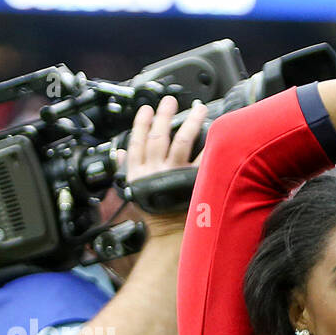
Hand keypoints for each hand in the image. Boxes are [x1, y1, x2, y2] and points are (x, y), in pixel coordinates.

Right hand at [116, 94, 208, 236]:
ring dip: (190, 122)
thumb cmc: (152, 214)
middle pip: (159, 136)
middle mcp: (155, 170)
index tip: (147, 109)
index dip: (142, 122)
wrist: (167, 234)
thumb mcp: (132, 190)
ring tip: (198, 109)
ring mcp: (173, 175)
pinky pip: (202, 159)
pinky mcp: (191, 181)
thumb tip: (121, 152)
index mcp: (138, 172)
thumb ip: (127, 168)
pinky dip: (208, 145)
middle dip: (164, 115)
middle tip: (170, 101)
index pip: (137, 141)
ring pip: (181, 141)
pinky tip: (214, 134)